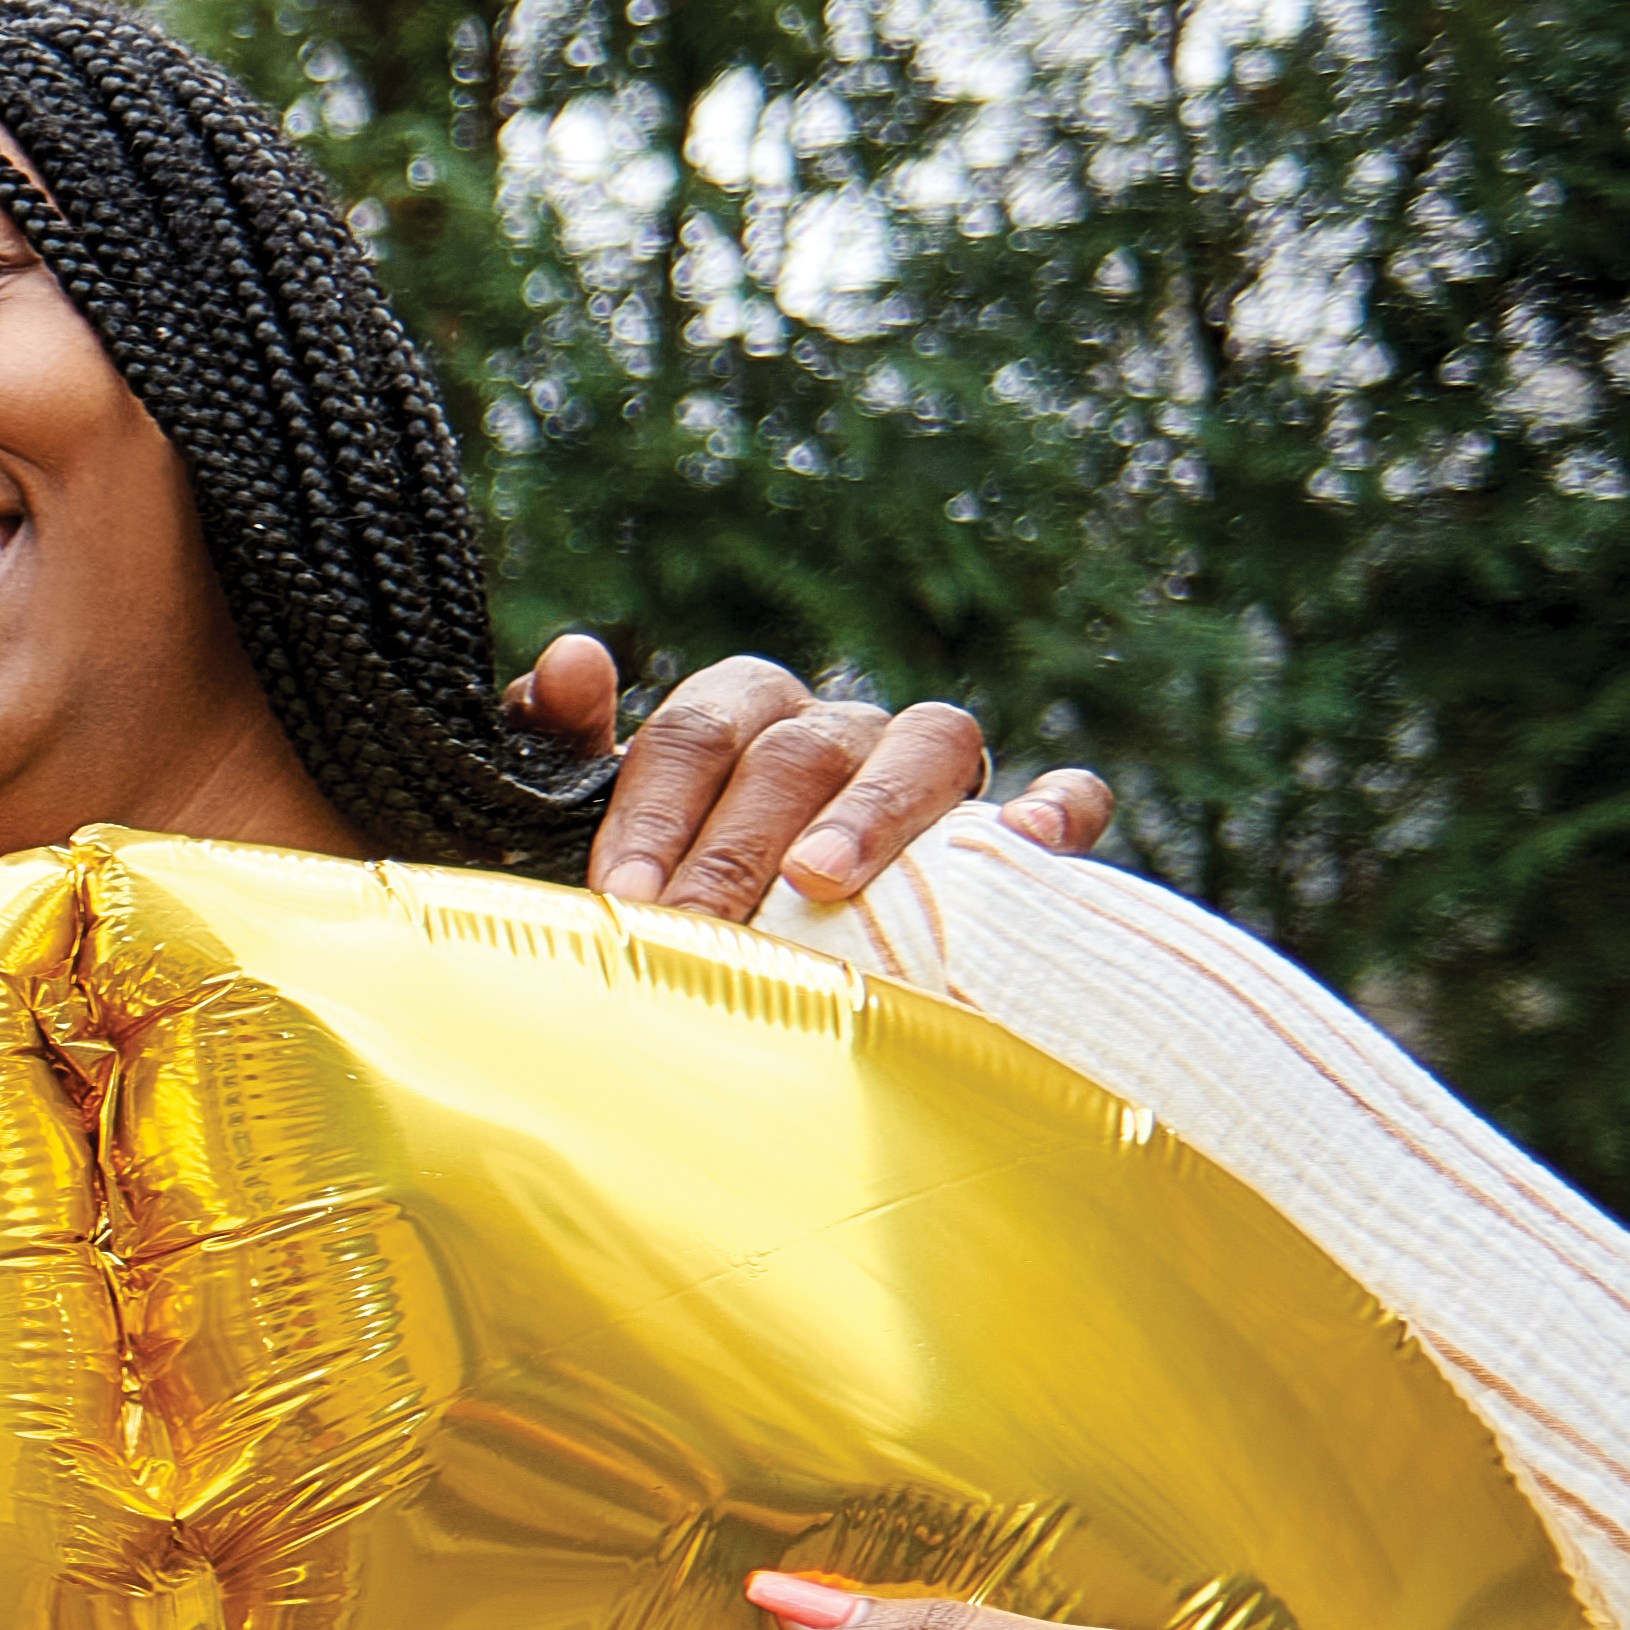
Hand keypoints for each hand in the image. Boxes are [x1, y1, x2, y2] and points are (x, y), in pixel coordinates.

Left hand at [516, 639, 1113, 918]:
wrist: (772, 971)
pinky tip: (1021, 846)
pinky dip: (1052, 809)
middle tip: (694, 925)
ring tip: (818, 881)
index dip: (653, 811)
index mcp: (741, 722)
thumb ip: (565, 747)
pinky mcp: (1024, 830)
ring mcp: (933, 774)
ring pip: (929, 740)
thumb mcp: (593, 829)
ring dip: (872, 808)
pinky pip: (1064, 797)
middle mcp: (838, 733)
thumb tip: (571, 657)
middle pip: (800, 746)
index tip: (620, 901)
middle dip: (737, 841)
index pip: (698, 731)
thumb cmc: (672, 894)